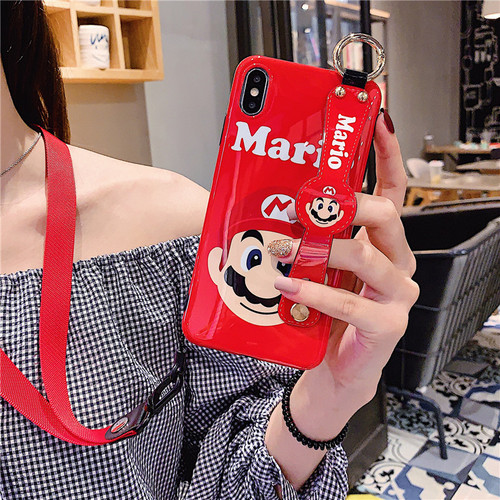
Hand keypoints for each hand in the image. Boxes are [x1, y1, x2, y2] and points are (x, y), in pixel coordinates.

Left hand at [272, 112, 418, 424]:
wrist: (332, 367)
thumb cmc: (325, 312)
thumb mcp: (318, 267)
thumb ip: (310, 239)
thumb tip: (270, 208)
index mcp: (383, 242)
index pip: (393, 190)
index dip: (387, 155)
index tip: (378, 122)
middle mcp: (397, 261)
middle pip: (385, 213)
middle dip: (345, 203)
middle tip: (304, 207)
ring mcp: (397, 293)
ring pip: (365, 252)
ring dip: (319, 247)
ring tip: (283, 250)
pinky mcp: (387, 323)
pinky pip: (350, 301)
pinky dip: (315, 290)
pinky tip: (288, 286)